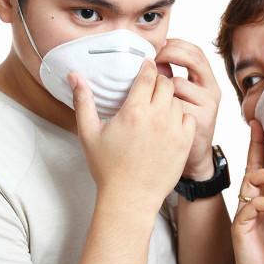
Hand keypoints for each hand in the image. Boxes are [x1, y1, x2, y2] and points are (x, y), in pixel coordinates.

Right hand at [69, 59, 195, 215]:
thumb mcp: (88, 132)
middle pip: (166, 83)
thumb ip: (82, 101)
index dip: (147, 67)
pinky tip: (169, 122)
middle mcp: (157, 117)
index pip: (148, 75)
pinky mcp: (184, 143)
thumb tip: (74, 76)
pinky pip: (189, 118)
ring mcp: (174, 131)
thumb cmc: (107, 167)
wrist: (130, 198)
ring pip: (177, 100)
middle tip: (149, 86)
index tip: (146, 65)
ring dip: (168, 98)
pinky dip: (181, 116)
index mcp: (134, 111)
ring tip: (157, 106)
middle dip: (157, 80)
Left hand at [156, 39, 220, 179]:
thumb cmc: (178, 121)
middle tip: (150, 60)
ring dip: (160, 87)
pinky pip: (173, 104)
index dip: (175, 45)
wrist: (190, 157)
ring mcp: (208, 106)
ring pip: (177, 83)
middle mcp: (211, 90)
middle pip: (192, 58)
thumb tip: (152, 58)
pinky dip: (161, 106)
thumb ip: (169, 76)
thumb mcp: (179, 95)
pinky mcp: (200, 121)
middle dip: (168, 53)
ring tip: (151, 97)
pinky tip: (155, 114)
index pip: (194, 51)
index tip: (155, 46)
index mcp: (206, 80)